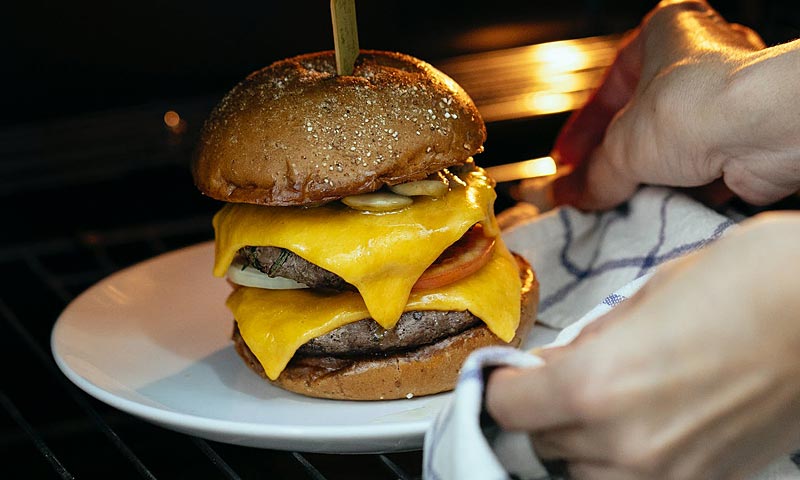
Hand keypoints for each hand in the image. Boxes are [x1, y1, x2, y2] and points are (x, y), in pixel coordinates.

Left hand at [486, 212, 799, 478]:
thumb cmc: (745, 282)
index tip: (511, 373)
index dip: (503, 385)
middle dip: (540, 411)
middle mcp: (623, 444)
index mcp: (595, 386)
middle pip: (541, 444)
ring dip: (576, 442)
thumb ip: (587, 344)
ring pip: (582, 473)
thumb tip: (552, 366)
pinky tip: (637, 423)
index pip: (507, 408)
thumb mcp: (644, 296)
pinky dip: (619, 459)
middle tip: (556, 381)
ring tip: (600, 402)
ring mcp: (668, 476)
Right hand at [522, 0, 799, 209]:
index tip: (566, 161)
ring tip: (618, 202)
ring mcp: (726, 102)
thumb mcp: (621, 146)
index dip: (582, 130)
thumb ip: (594, 174)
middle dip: (613, 158)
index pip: (609, 87)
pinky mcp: (745, 140)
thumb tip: (573, 195)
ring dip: (645, 178)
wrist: (764, 133)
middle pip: (639, 119)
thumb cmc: (696, 106)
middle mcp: (700, 61)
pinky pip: (698, 171)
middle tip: (588, 185)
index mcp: (666, 32)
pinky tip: (655, 209)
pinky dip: (676, 192)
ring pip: (670, 148)